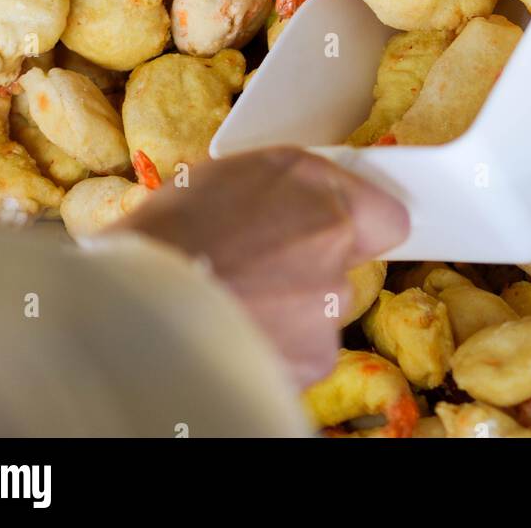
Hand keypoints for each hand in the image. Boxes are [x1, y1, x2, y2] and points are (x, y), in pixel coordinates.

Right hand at [122, 146, 408, 385]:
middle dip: (310, 266)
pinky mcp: (313, 358)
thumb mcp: (231, 173)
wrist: (143, 306)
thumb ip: (290, 184)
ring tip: (236, 299)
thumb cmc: (172, 232)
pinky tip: (237, 330)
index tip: (343, 229)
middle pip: (343, 264)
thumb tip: (311, 196)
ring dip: (290, 310)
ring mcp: (328, 305)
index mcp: (321, 190)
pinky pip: (302, 351)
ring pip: (320, 310)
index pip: (386, 215)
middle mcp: (335, 244)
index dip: (360, 224)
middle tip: (257, 265)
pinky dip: (277, 348)